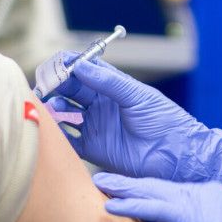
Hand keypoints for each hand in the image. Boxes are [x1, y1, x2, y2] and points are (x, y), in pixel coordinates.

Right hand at [47, 55, 221, 182]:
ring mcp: (96, 126)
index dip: (69, 65)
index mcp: (113, 87)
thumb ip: (110, 82)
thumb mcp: (139, 96)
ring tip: (51, 106)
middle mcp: (101, 104)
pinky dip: (57, 134)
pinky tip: (51, 128)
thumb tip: (82, 66)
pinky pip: (69, 140)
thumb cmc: (166, 121)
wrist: (176, 157)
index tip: (56, 64)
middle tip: (45, 85)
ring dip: (54, 108)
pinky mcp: (93, 149)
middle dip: (56, 85)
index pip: (85, 70)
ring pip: (65, 113)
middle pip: (70, 90)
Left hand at [95, 173, 221, 221]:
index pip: (166, 192)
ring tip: (98, 183)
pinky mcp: (187, 214)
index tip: (126, 187)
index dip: (144, 189)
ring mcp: (189, 202)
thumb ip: (213, 220)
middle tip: (102, 178)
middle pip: (152, 186)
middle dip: (127, 183)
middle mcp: (192, 194)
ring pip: (146, 191)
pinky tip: (110, 205)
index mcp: (203, 197)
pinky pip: (151, 208)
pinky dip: (129, 204)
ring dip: (120, 189)